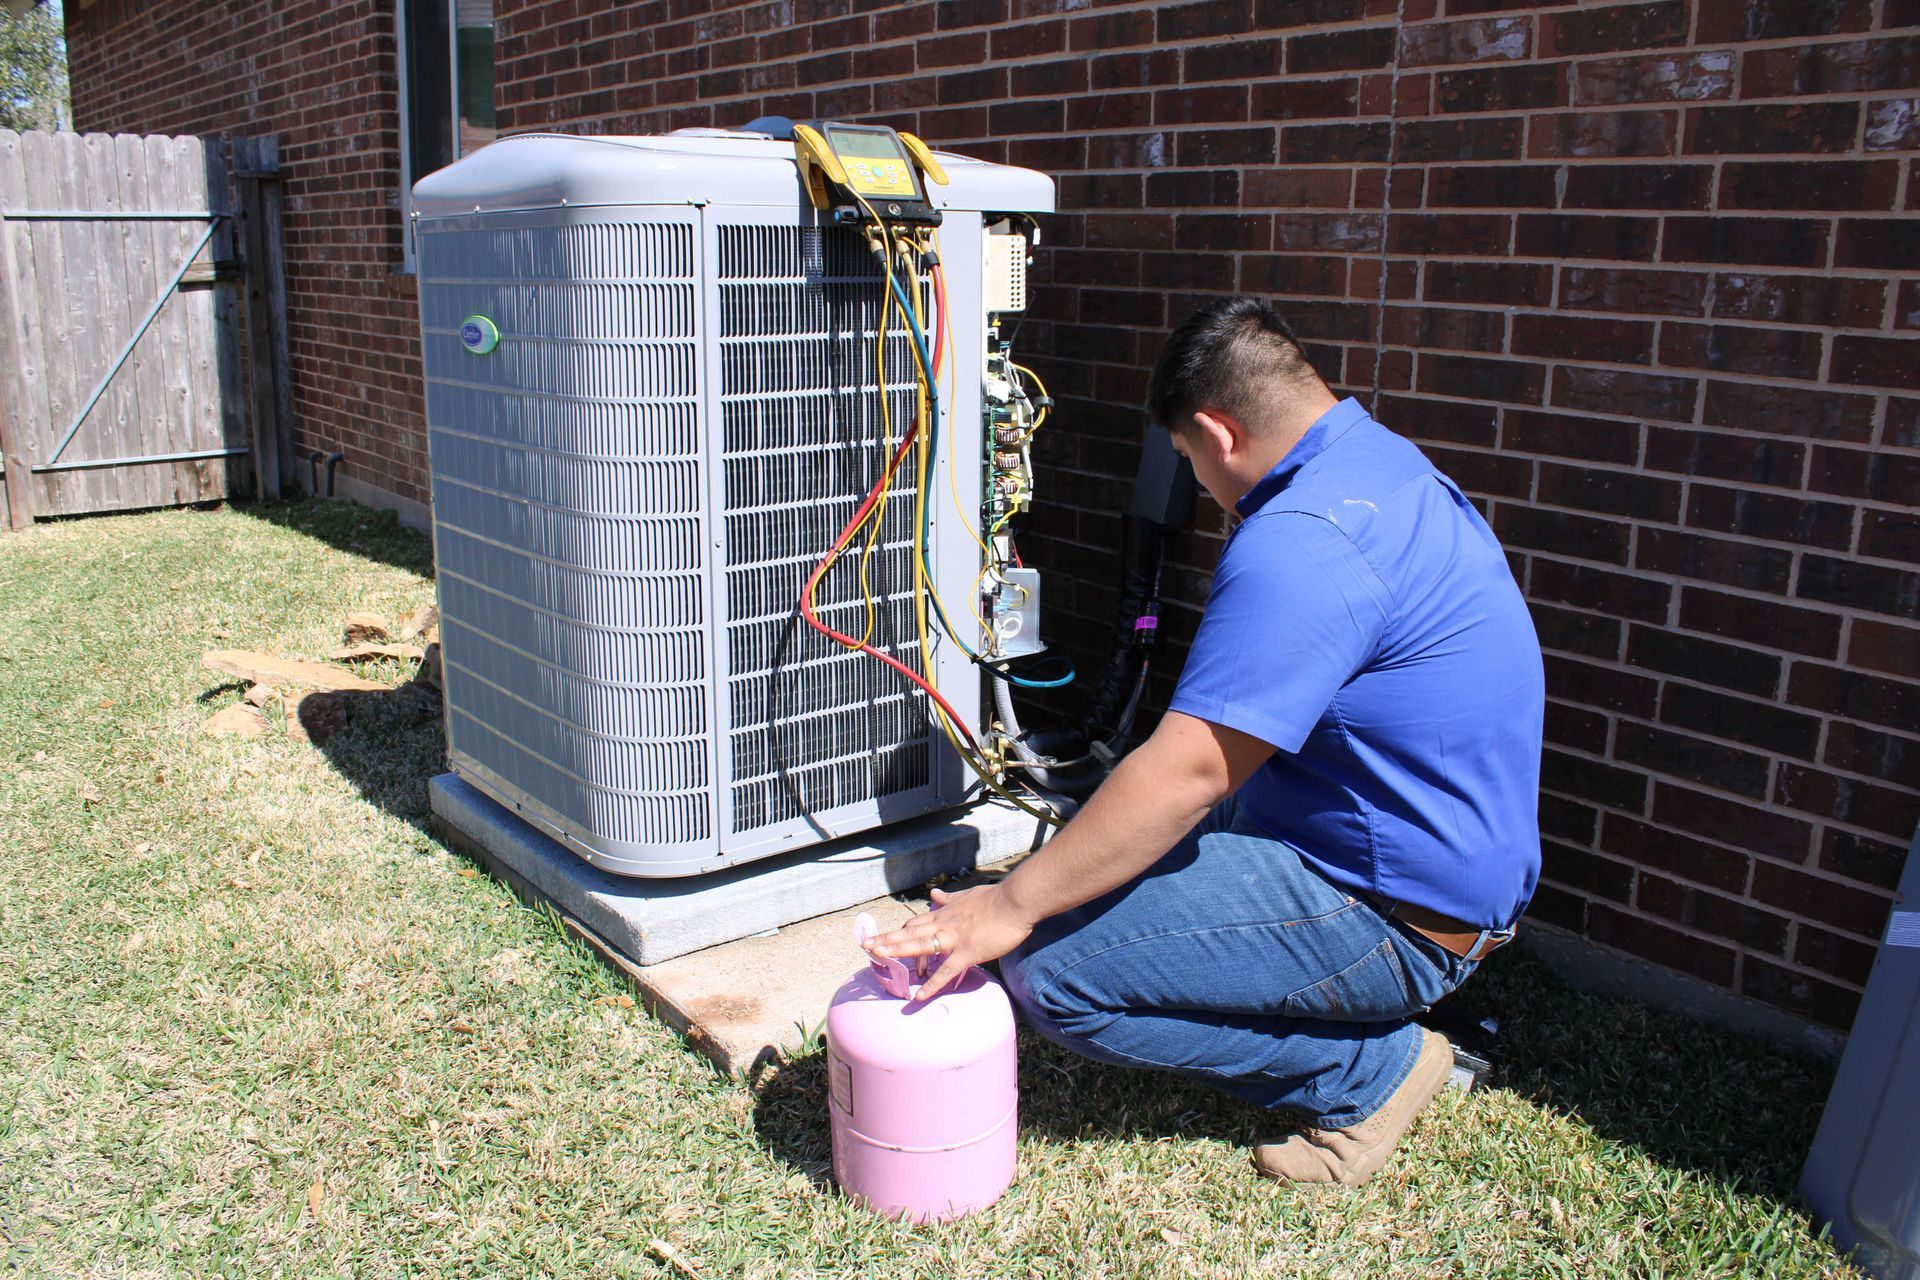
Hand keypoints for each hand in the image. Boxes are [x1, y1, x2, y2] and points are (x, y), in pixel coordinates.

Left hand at [863, 883, 1033, 1001]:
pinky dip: (932, 984)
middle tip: (865, 945)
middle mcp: (944, 924)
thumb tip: (934, 894)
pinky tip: (919, 995)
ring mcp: (954, 938)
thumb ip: (948, 898)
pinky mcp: (968, 953)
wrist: (1015, 902)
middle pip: (909, 931)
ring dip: (897, 950)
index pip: (915, 923)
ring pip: (920, 945)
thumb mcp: (967, 895)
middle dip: (886, 939)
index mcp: (944, 913)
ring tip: (877, 957)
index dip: (898, 932)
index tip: (883, 938)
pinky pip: (946, 971)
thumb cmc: (995, 899)